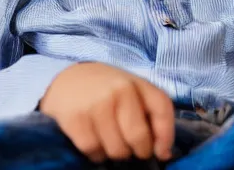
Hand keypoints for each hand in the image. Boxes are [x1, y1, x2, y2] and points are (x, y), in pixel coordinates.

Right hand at [39, 62, 174, 162]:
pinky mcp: (76, 118)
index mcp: (139, 84)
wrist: (67, 78)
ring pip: (116, 149)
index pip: (162, 109)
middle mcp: (120, 91)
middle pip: (138, 136)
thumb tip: (164, 153)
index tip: (162, 152)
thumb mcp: (133, 91)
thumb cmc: (107, 89)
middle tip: (132, 149)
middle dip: (139, 150)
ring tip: (111, 142)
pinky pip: (93, 150)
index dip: (166, 135)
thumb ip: (151, 115)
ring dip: (116, 153)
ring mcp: (97, 104)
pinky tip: (95, 144)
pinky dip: (96, 154)